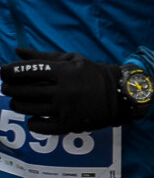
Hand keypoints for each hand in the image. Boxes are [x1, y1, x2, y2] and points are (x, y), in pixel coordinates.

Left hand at [0, 49, 125, 134]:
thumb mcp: (72, 59)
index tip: (2, 71)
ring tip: (17, 100)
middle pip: (25, 91)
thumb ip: (44, 56)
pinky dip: (32, 122)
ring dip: (17, 104)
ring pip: (29, 109)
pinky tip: (33, 116)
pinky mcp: (69, 124)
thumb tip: (17, 51)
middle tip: (7, 86)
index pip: (30, 71)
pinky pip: (39, 126)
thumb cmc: (92, 73)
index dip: (11, 71)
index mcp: (65, 72)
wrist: (118, 94)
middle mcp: (64, 91)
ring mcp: (66, 109)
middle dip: (10, 88)